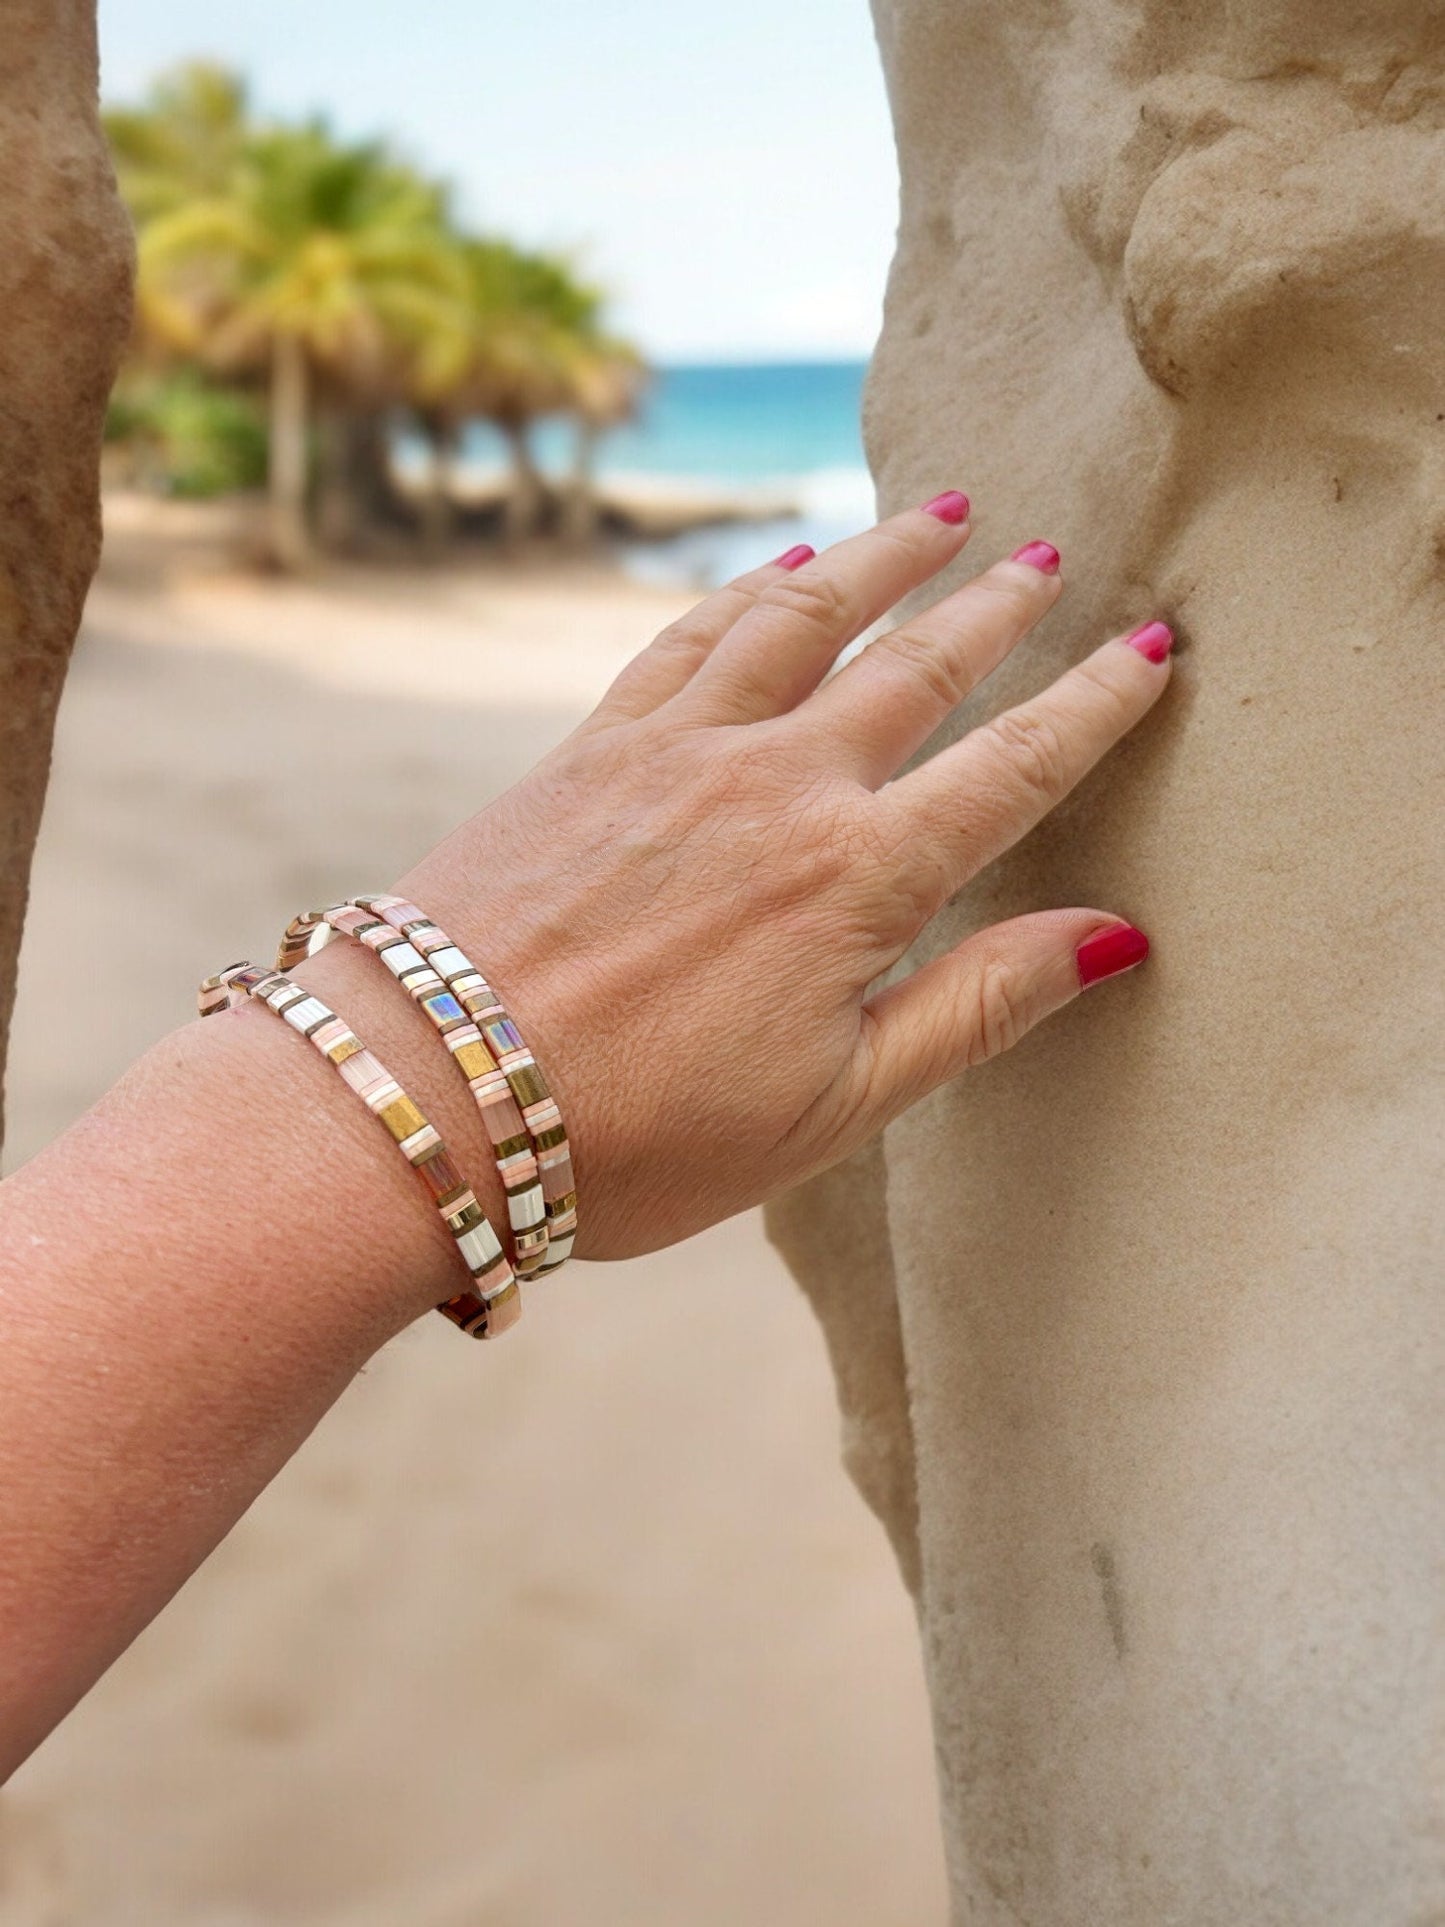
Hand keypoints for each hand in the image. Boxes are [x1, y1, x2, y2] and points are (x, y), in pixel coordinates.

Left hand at [392, 497, 1172, 1261]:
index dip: (1090, 708)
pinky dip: (749, 589)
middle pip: (917, 669)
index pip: (1011, 770)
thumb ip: (975, 1006)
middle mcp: (778, 786)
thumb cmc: (636, 1135)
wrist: (429, 1096)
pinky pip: (691, 636)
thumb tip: (1113, 936)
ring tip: (943, 512)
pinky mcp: (593, 748)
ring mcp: (679, 753)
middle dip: (995, 610)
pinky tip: (782, 566)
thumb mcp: (833, 1105)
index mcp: (857, 881)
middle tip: (1049, 557)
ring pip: (807, 619)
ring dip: (883, 559)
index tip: (1148, 651)